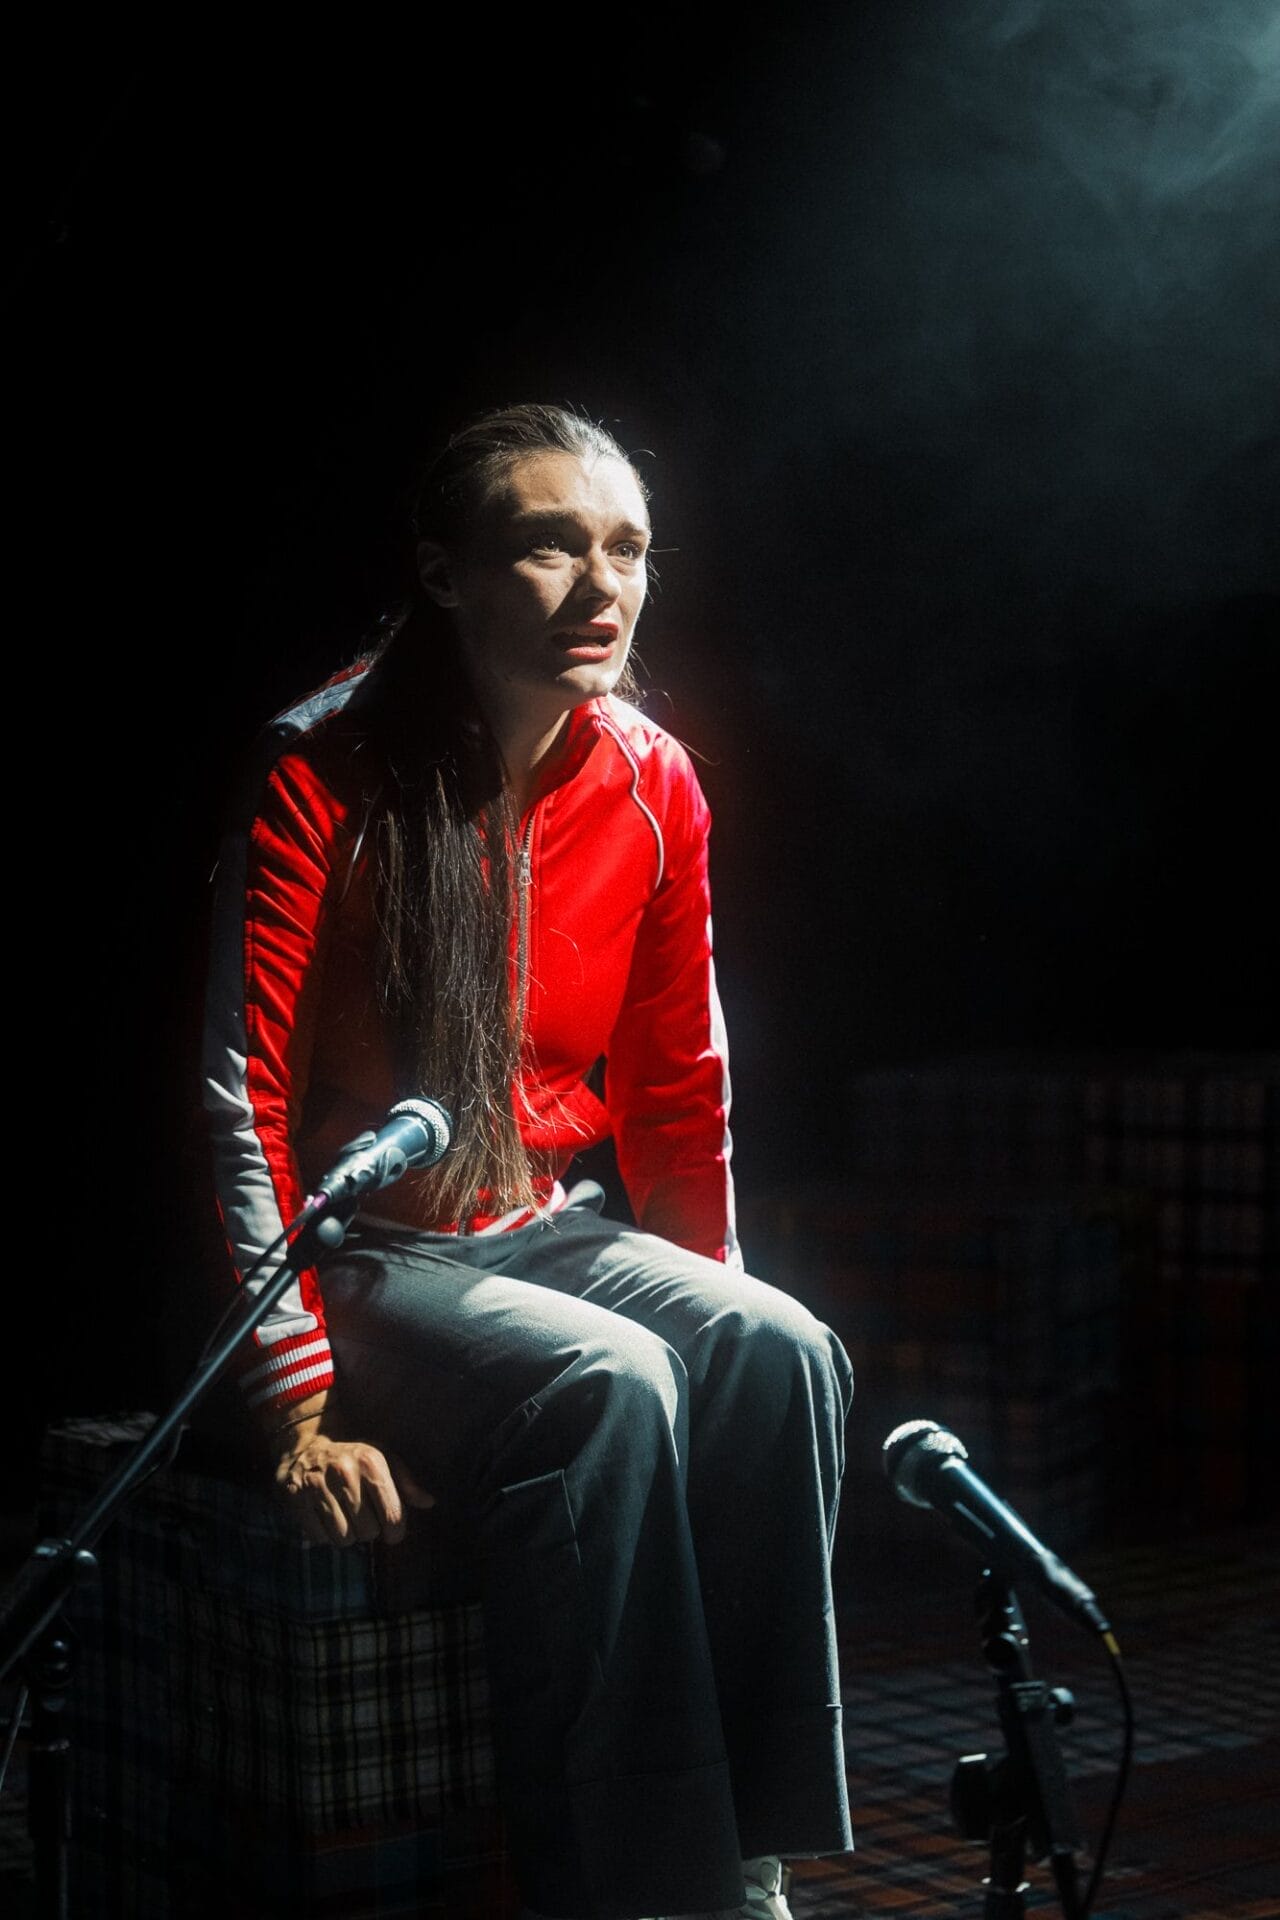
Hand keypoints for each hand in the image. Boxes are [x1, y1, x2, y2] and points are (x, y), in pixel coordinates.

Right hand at [274, 1433, 434, 1546]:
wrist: (306, 1445)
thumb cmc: (352, 1457)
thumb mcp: (383, 1460)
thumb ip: (406, 1482)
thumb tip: (429, 1502)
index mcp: (371, 1462)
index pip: (393, 1515)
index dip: (396, 1531)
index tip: (392, 1531)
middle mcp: (345, 1473)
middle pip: (368, 1531)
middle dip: (368, 1530)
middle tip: (362, 1518)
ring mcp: (318, 1486)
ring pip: (343, 1539)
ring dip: (346, 1535)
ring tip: (344, 1518)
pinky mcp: (296, 1499)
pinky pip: (319, 1538)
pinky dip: (324, 1535)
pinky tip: (325, 1518)